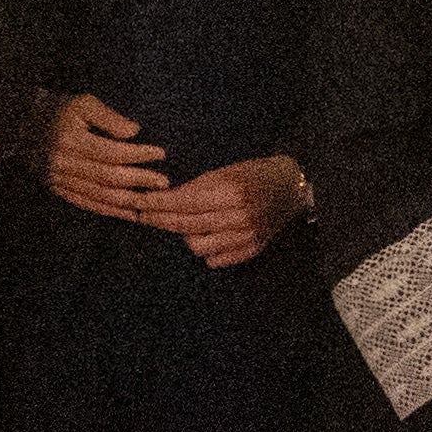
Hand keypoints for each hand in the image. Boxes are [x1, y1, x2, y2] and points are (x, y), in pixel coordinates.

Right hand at [42, 92, 167, 223]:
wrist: (21, 124)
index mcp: (70, 140)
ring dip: (128, 201)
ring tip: (152, 202)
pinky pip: (86, 204)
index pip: (110, 152)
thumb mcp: (81, 103)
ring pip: (99, 196)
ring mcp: (59, 180)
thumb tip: (135, 132)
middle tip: (164, 182)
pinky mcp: (58, 190)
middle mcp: (64, 164)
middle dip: (139, 181)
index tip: (160, 153)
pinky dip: (109, 211)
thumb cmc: (58, 110)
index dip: (137, 155)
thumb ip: (108, 117)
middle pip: (108, 177)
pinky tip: (129, 214)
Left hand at [158, 153, 311, 267]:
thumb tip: (167, 197)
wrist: (291, 188)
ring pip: (198, 247)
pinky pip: (215, 260)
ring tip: (185, 223)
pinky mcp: (252, 251)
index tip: (140, 202)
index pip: (185, 202)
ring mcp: (247, 238)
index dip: (159, 204)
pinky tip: (206, 237)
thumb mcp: (227, 171)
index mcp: (233, 193)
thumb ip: (199, 186)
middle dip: (161, 220)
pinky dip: (206, 250)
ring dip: (186, 236)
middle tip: (144, 215)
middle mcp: (240, 218)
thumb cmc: (255, 174)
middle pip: (187, 226)